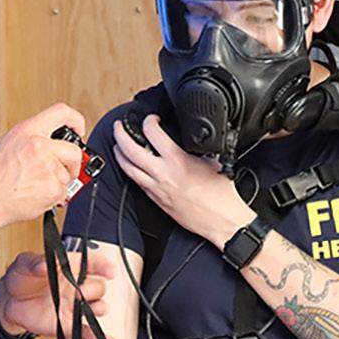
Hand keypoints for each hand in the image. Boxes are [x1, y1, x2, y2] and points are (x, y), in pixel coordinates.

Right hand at [0, 103, 87, 226]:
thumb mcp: (9, 142)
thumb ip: (33, 136)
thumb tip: (53, 139)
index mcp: (28, 131)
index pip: (62, 112)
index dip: (76, 120)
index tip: (79, 129)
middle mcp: (40, 146)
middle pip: (74, 150)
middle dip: (72, 162)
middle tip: (64, 169)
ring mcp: (48, 168)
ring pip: (67, 174)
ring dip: (57, 181)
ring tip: (36, 184)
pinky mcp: (52, 188)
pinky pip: (64, 191)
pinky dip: (54, 196)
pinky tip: (37, 193)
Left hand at [0, 250, 113, 338]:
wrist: (9, 302)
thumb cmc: (21, 278)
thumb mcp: (24, 264)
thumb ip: (34, 262)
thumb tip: (43, 264)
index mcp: (69, 268)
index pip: (91, 264)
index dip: (103, 266)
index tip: (109, 271)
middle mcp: (76, 286)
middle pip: (98, 287)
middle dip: (94, 289)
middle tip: (79, 292)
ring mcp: (74, 306)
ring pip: (98, 307)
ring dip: (98, 308)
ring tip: (89, 309)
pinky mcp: (69, 324)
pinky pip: (87, 331)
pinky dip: (99, 337)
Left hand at [113, 114, 253, 246]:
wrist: (221, 220)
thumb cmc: (221, 196)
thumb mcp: (212, 162)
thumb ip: (198, 150)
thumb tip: (192, 142)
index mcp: (177, 161)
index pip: (152, 133)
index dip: (149, 120)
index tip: (152, 119)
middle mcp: (163, 174)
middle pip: (129, 150)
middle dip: (120, 134)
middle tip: (119, 126)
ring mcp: (157, 188)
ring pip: (127, 168)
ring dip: (119, 154)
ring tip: (117, 145)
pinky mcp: (157, 201)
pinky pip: (137, 183)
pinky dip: (130, 171)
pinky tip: (131, 168)